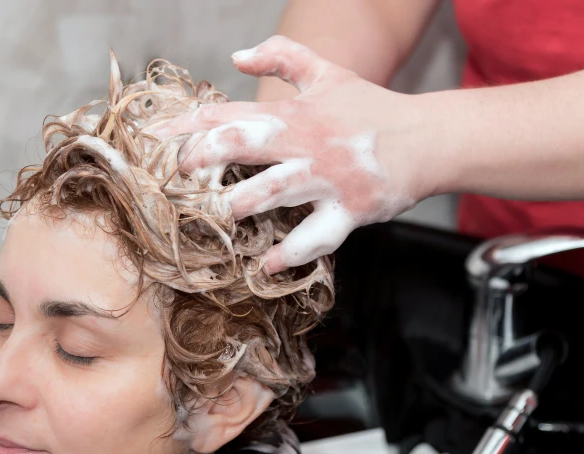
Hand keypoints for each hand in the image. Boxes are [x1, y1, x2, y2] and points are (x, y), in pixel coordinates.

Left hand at [149, 35, 431, 273]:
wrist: (429, 139)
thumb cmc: (372, 108)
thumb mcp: (328, 72)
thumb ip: (283, 57)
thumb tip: (236, 57)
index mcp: (295, 113)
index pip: (232, 113)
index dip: (190, 123)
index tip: (155, 136)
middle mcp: (307, 143)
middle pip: (247, 143)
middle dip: (206, 155)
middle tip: (180, 171)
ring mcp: (328, 178)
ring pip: (277, 189)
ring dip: (244, 203)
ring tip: (224, 214)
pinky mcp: (350, 209)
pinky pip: (316, 236)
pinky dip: (290, 253)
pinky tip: (266, 265)